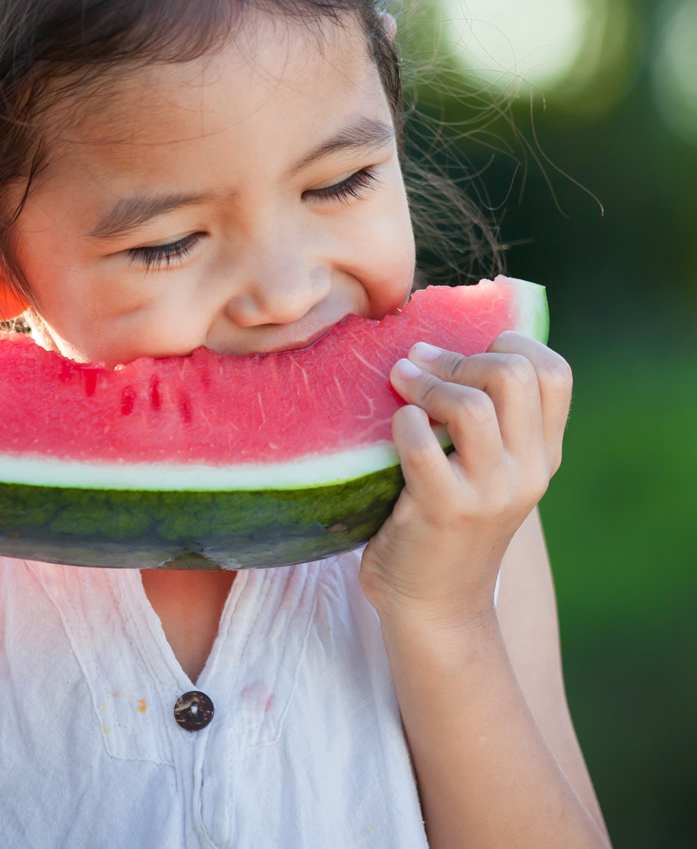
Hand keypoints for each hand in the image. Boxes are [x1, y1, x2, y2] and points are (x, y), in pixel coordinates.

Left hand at [359, 331, 570, 628]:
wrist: (435, 607)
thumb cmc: (445, 519)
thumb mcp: (484, 468)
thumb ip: (484, 416)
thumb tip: (435, 341)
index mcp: (542, 453)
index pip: (554, 372)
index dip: (509, 343)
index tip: (465, 350)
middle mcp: (528, 470)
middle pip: (514, 373)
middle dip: (458, 356)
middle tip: (419, 363)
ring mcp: (490, 493)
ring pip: (472, 405)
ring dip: (426, 383)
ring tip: (399, 383)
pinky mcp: (445, 511)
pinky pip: (421, 443)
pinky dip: (401, 422)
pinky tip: (393, 428)